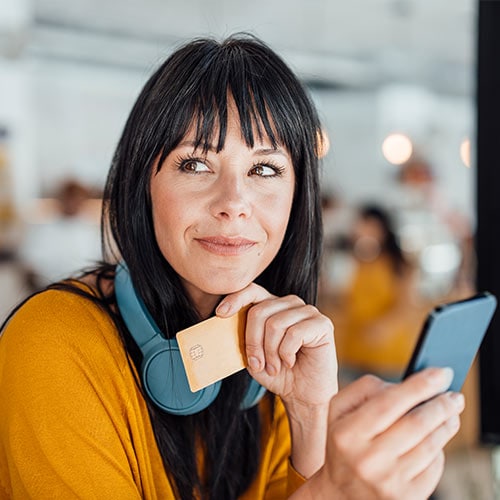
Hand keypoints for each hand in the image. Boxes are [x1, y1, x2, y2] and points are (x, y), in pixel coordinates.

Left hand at [216, 282, 337, 408]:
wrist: (302, 395)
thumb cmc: (278, 373)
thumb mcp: (252, 355)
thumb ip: (242, 338)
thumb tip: (223, 323)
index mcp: (273, 306)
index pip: (252, 291)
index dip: (236, 298)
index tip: (220, 314)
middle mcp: (291, 303)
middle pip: (259, 312)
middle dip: (253, 342)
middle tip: (258, 364)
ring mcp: (308, 311)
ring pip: (275, 324)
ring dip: (271, 352)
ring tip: (276, 367)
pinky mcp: (322, 324)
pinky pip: (294, 334)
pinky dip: (286, 353)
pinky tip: (291, 362)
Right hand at [307, 367, 463, 499]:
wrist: (341, 494)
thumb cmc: (343, 443)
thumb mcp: (338, 411)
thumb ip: (365, 389)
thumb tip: (403, 386)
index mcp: (348, 434)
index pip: (389, 403)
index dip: (419, 385)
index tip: (441, 372)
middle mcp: (368, 460)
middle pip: (417, 424)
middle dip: (441, 404)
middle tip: (453, 395)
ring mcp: (389, 483)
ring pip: (430, 445)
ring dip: (446, 424)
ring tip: (451, 411)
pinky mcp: (408, 498)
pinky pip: (434, 467)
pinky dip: (438, 449)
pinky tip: (435, 439)